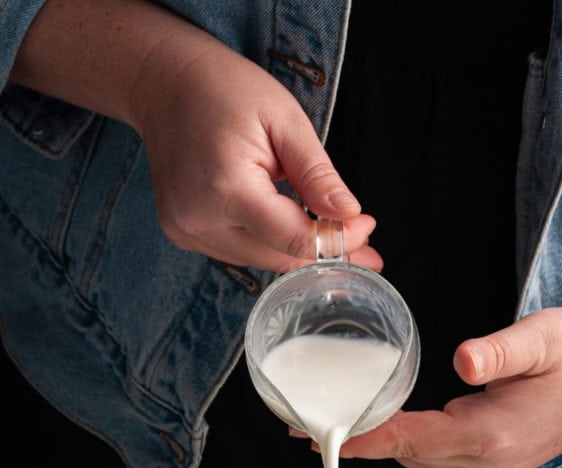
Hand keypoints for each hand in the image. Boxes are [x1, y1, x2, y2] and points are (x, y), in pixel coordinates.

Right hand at [11, 0, 379, 272]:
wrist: (163, 82)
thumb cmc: (224, 90)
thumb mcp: (284, 120)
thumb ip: (317, 174)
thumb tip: (350, 216)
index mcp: (225, 188)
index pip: (294, 239)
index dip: (336, 241)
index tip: (366, 226)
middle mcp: (199, 219)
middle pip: (278, 257)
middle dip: (325, 251)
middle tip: (364, 243)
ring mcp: (187, 231)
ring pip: (261, 259)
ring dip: (299, 251)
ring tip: (336, 235)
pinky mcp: (184, 234)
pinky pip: (240, 251)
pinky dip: (269, 242)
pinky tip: (292, 226)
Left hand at [339, 263, 561, 467]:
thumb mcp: (544, 338)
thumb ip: (500, 351)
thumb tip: (462, 361)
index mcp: (492, 434)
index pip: (410, 441)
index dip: (362, 439)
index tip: (318, 438)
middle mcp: (489, 459)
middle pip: (409, 456)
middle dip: (360, 444)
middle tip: (309, 429)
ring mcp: (496, 464)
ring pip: (424, 460)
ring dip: (385, 446)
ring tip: (342, 428)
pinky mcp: (501, 456)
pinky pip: (443, 458)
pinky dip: (412, 446)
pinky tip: (396, 427)